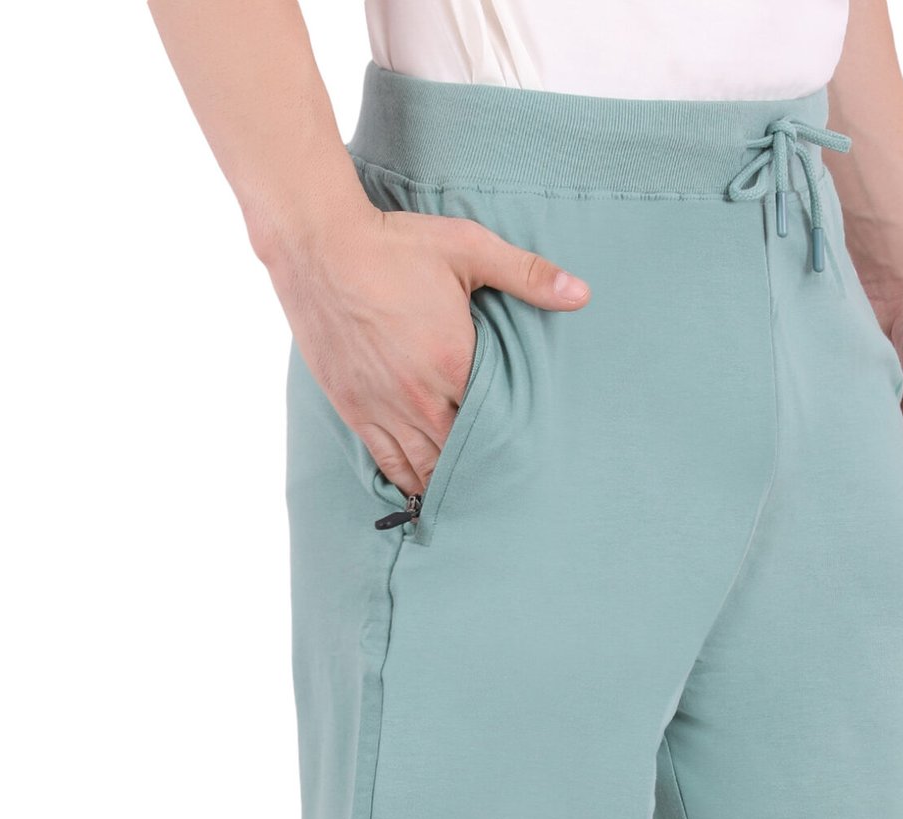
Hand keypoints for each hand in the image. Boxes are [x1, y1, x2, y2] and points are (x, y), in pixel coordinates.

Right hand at [269, 206, 588, 496]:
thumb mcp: (468, 248)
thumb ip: (527, 274)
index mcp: (453, 363)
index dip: (509, 434)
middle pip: (461, 450)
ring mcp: (384, 407)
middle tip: (505, 481)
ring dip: (447, 479)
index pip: (493, 418)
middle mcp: (419, 395)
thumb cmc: (396, 243)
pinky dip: (406, 479)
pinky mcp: (354, 409)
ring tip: (468, 491)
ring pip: (424, 464)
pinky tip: (420, 489)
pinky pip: (386, 461)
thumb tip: (582, 293)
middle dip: (481, 464)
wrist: (320, 245)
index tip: (527, 447)